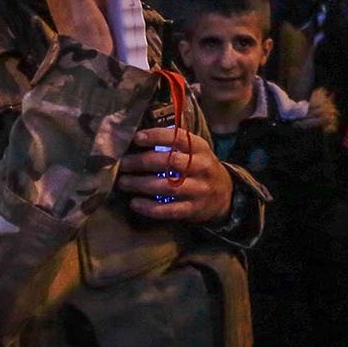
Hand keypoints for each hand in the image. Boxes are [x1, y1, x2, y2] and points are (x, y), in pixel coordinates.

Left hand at [116, 124, 231, 223]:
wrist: (224, 195)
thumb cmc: (199, 167)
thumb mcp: (195, 150)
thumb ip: (174, 142)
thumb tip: (138, 136)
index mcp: (200, 148)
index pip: (178, 138)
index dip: (156, 136)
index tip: (136, 138)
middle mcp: (201, 167)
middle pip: (169, 162)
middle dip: (142, 162)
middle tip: (123, 164)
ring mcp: (199, 189)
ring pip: (167, 187)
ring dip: (141, 184)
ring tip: (123, 183)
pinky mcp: (193, 209)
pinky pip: (169, 210)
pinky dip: (149, 207)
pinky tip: (135, 203)